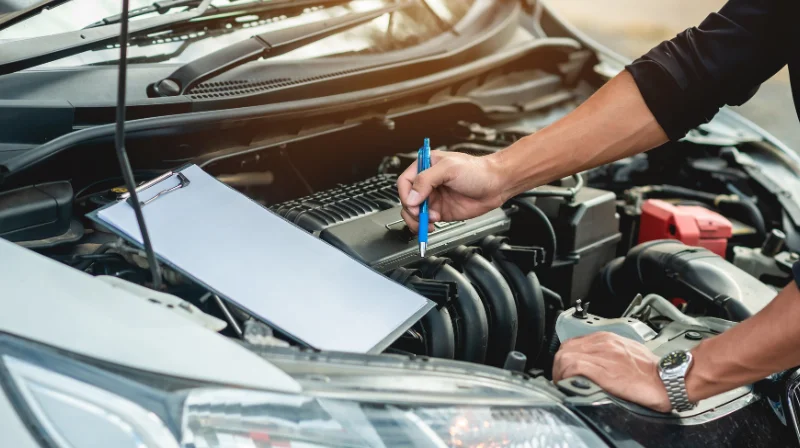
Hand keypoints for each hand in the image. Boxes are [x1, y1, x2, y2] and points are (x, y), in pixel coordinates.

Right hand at [397, 150, 505, 232]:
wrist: (496, 185)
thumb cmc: (477, 171)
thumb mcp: (449, 169)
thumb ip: (426, 180)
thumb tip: (411, 197)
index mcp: (426, 166)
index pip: (405, 182)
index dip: (406, 194)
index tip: (414, 204)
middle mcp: (427, 183)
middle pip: (407, 199)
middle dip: (412, 210)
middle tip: (421, 215)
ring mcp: (433, 198)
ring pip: (413, 212)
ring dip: (417, 220)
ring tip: (429, 221)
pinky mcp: (440, 212)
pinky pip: (425, 221)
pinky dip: (424, 226)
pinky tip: (432, 225)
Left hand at [553, 332, 671, 412]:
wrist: (668, 380)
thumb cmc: (652, 371)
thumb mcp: (628, 354)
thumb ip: (610, 354)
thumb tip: (597, 364)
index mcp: (608, 339)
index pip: (574, 343)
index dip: (566, 358)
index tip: (565, 370)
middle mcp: (603, 343)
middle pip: (566, 348)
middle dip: (559, 365)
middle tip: (561, 379)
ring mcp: (603, 355)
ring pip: (565, 356)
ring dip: (560, 372)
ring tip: (563, 384)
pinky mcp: (603, 370)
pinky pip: (573, 366)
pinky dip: (566, 375)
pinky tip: (568, 384)